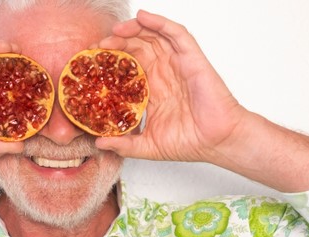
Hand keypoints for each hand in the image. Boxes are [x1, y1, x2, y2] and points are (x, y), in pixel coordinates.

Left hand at [95, 10, 249, 165]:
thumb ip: (124, 144)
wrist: (217, 142)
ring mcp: (178, 63)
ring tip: (115, 31)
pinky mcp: (192, 58)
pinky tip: (143, 17)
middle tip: (97, 47)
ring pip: (153, 36)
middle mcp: (164, 72)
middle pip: (137, 47)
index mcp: (153, 89)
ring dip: (133, 29)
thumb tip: (99, 143)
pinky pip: (176, 34)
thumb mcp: (148, 146)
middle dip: (116, 43)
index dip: (109, 61)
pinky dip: (159, 22)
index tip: (91, 63)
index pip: (127, 67)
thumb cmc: (190, 142)